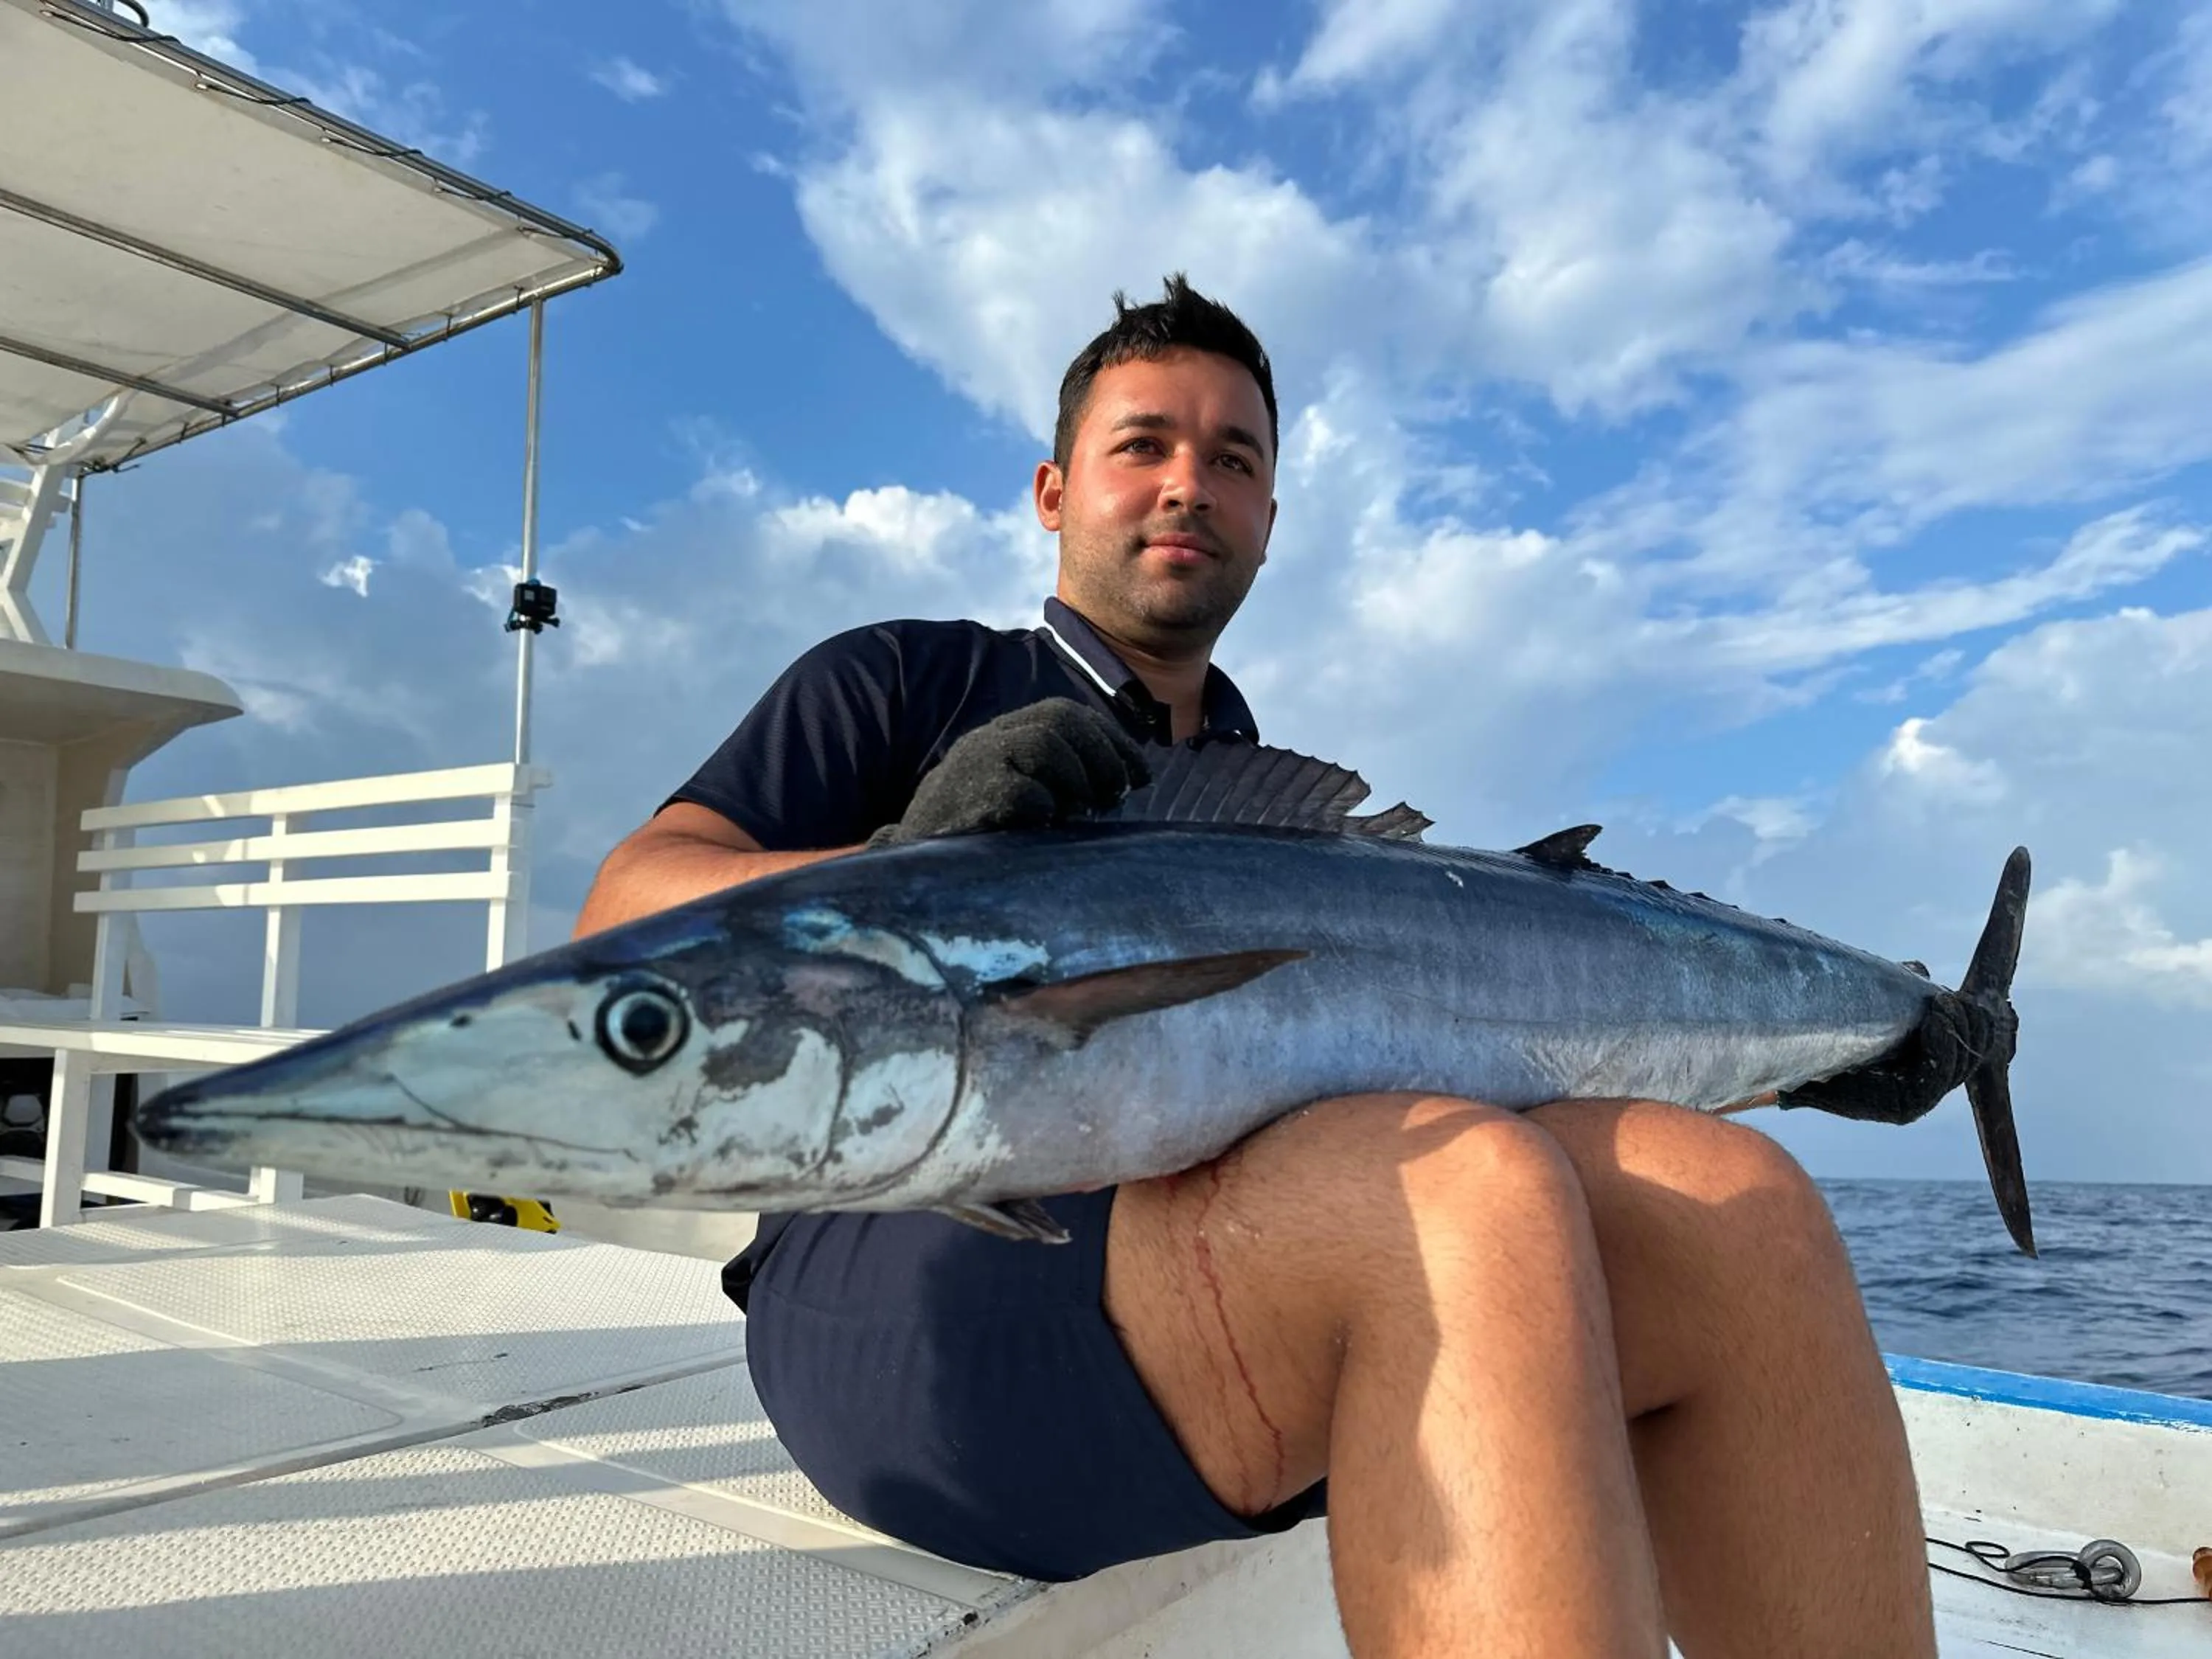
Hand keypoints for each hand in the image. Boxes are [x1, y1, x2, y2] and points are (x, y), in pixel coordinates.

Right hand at [869, 699, 1149, 845]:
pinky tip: (1044, 827)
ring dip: (1076, 780)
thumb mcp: (1023, 802)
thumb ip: (1064, 786)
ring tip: (1079, 813)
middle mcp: (987, 741)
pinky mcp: (966, 799)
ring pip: (1043, 744)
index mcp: (1002, 737)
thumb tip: (1126, 784)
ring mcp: (973, 766)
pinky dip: (1043, 808)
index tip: (1141, 775)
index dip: (1111, 741)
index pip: (1065, 714)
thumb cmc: (978, 840)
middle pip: (1060, 719)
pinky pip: (1020, 791)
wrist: (914, 876)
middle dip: (1102, 756)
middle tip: (1115, 795)